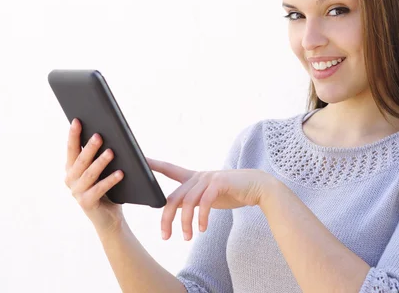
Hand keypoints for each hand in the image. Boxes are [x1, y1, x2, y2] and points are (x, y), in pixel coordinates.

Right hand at [64, 118, 125, 234]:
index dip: (74, 135)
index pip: (71, 148)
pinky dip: (110, 180)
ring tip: (112, 152)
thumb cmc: (107, 188)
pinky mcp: (86, 203)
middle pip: (80, 160)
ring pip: (89, 174)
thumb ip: (99, 156)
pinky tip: (121, 173)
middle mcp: (70, 180)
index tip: (77, 120)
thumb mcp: (102, 170)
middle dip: (89, 147)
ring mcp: (77, 192)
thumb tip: (106, 134)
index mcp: (71, 168)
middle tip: (99, 135)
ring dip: (100, 162)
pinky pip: (99, 189)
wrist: (109, 218)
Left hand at [146, 158, 272, 240]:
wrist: (258, 188)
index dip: (154, 165)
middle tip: (165, 236)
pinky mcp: (220, 184)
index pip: (169, 169)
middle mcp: (199, 176)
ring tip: (187, 237)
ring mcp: (209, 178)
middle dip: (167, 219)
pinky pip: (204, 203)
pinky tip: (203, 229)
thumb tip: (175, 209)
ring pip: (187, 203)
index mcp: (194, 177)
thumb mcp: (209, 197)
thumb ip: (193, 200)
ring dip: (185, 223)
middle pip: (173, 197)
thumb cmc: (233, 192)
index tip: (139, 161)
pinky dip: (202, 218)